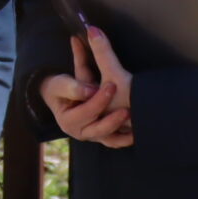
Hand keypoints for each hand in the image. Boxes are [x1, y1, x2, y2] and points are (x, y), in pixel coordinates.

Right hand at [39, 31, 132, 145]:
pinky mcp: (104, 137)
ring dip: (121, 131)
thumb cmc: (61, 88)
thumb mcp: (63, 81)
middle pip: (97, 128)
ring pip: (108, 138)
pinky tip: (136, 133)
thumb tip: (82, 56)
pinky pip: (116, 141)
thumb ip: (75, 74)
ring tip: (132, 120)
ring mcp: (93, 136)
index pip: (85, 111)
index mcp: (67, 120)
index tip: (111, 86)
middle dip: (111, 118)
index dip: (97, 100)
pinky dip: (125, 139)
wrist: (61, 99)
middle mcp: (80, 132)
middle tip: (126, 108)